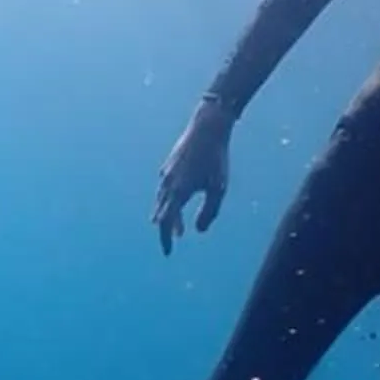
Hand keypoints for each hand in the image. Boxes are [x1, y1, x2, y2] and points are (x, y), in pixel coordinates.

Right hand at [153, 101, 232, 254]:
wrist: (208, 127)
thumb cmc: (216, 159)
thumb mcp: (218, 189)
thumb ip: (209, 212)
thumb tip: (199, 231)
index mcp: (179, 191)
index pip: (168, 222)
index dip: (167, 239)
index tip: (169, 252)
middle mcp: (168, 183)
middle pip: (161, 213)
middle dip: (165, 231)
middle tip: (169, 246)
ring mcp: (166, 173)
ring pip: (161, 200)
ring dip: (165, 215)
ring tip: (169, 226)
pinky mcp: (169, 165)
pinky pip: (164, 188)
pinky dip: (166, 200)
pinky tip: (171, 200)